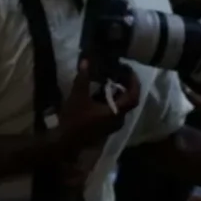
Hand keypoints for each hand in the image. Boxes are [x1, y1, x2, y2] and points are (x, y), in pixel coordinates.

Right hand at [51, 59, 135, 183]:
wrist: (65, 140)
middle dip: (127, 86)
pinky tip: (102, 92)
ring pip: (121, 106)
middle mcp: (118, 120)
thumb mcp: (78, 96)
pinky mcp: (106, 127)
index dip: (134, 83)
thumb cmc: (74, 119)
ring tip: (111, 79)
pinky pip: (115, 111)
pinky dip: (112, 100)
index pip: (133, 97)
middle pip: (129, 101)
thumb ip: (83, 78)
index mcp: (116, 113)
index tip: (129, 70)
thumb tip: (86, 60)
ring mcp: (113, 125)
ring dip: (119, 93)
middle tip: (121, 73)